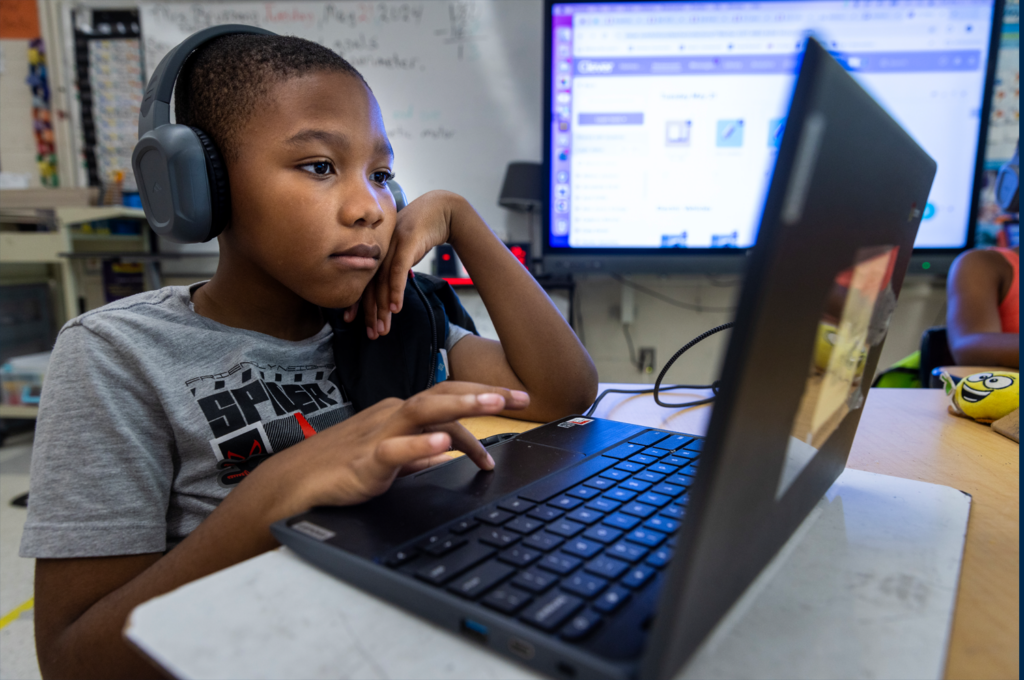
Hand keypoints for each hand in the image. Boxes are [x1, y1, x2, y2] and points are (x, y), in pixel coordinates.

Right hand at [267, 381, 528, 508]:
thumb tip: (450, 451)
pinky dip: (420, 445)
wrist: (296, 483)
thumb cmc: (343, 467)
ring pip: (424, 410)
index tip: (518, 404)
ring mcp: (379, 433)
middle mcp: (393, 414)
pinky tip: (442, 446)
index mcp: (401, 412)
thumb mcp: (392, 457)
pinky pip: (394, 449)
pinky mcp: (365, 459)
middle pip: (443, 395)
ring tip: (492, 405)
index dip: (484, 397)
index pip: (449, 398)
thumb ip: (420, 452)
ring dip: (460, 406)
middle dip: (484, 393)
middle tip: (521, 398)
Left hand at [344, 190, 461, 337]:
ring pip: (382, 284)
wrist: (439, 211)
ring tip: (383, 328)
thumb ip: (393, 268)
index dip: (356, 302)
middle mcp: (379, 252)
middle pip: (370, 287)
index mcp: (376, 254)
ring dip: (382, 309)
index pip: (363, 282)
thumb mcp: (403, 252)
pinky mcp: (405, 245)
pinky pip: (398, 273)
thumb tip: (387, 289)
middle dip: (370, 314)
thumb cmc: (421, 233)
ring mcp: (390, 248)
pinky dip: (396, 291)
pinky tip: (395, 308)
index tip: (350, 320)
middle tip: (371, 335)